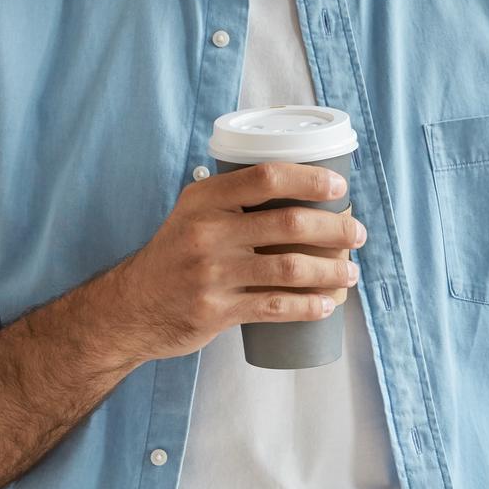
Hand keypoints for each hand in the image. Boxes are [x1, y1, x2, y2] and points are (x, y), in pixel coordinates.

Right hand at [116, 162, 365, 360]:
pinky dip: (309, 306)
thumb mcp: (192, 214)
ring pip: (290, 269)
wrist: (131, 307)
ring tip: (351, 273)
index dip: (309, 179)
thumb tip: (298, 189)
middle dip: (335, 230)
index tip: (339, 189)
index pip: (266, 177)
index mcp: (204, 199)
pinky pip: (276, 307)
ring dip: (332, 271)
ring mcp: (212, 274)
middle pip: (289, 224)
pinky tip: (327, 305)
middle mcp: (207, 232)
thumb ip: (233, 199)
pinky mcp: (217, 311)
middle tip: (357, 235)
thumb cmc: (175, 255)